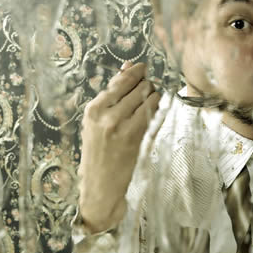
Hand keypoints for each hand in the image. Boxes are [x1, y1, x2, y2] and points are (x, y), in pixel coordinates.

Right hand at [78, 61, 161, 232]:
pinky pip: (155, 114)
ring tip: (150, 104)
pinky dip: (158, 110)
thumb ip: (113, 95)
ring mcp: (122, 127)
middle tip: (149, 90)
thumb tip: (128, 67)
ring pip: (149, 97)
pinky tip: (154, 114)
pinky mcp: (137, 138)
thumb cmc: (99, 152)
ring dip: (154, 97)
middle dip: (147, 84)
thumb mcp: (97, 122)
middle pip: (137, 86)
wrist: (101, 186)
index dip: (136, 72)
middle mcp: (106, 115)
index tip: (143, 68)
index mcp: (93, 109)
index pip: (121, 80)